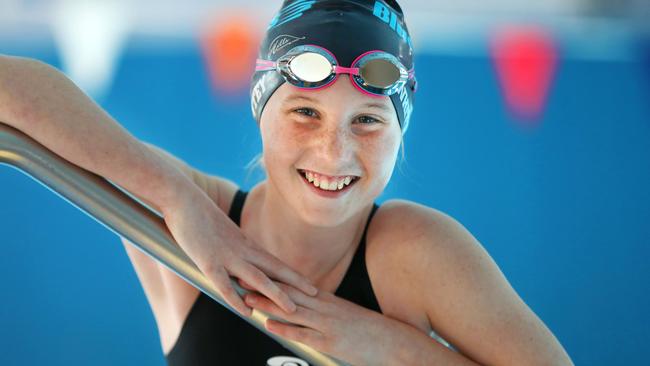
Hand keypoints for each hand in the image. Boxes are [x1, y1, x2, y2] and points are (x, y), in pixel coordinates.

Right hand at [162, 188, 317, 316]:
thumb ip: (228, 246)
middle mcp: (241, 249)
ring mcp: (226, 255)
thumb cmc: (197, 213)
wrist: (182, 197)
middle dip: (296, 283)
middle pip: (274, 269)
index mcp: (244, 243)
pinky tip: (247, 312)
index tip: (308, 284)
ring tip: (292, 310)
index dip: (292, 274)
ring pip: (257, 278)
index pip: (274, 261)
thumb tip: (232, 260)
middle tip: (316, 295)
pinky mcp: (207, 260)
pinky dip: (237, 299)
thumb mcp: (219, 231)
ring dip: (276, 294)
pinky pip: (225, 284)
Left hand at [241, 280, 400, 365]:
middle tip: (243, 276)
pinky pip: (304, 334)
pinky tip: (269, 324)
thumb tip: (309, 312)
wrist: (396, 343)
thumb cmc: (372, 333)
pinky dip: (285, 328)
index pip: (297, 286)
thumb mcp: (347, 317)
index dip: (275, 278)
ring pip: (293, 310)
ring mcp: (328, 324)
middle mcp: (326, 308)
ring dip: (268, 304)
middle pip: (290, 294)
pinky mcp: (331, 343)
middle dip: (265, 286)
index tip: (257, 271)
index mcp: (329, 301)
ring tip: (248, 296)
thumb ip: (328, 313)